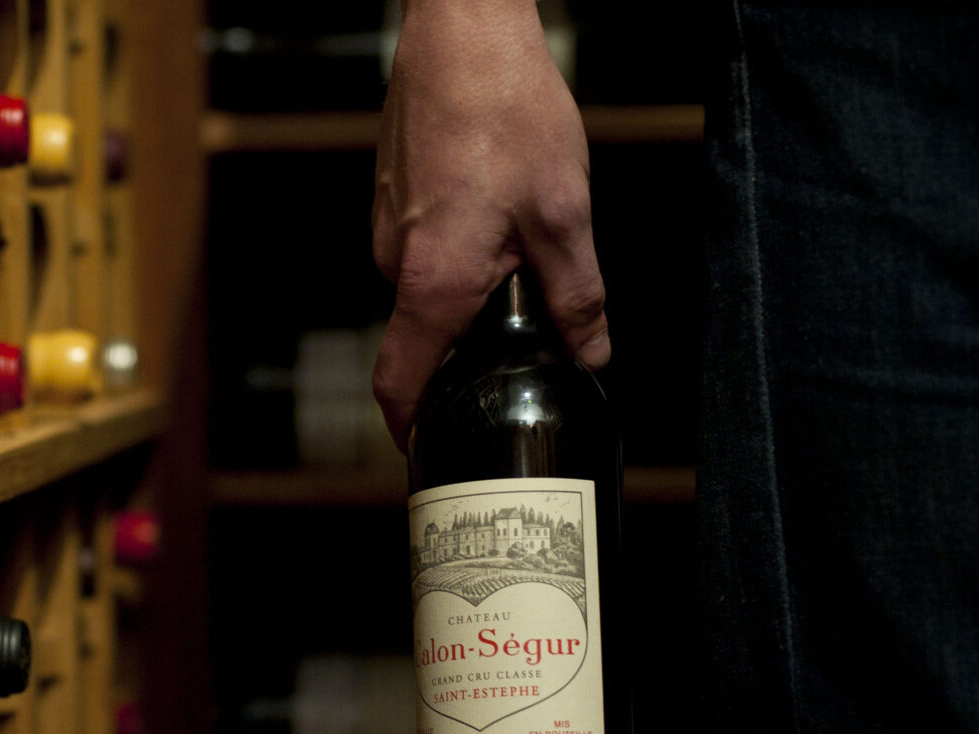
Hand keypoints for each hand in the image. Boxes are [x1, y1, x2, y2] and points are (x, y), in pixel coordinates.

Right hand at [371, 0, 609, 450]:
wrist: (463, 33)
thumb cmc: (505, 111)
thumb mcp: (564, 213)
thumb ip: (577, 294)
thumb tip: (592, 352)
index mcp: (433, 281)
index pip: (401, 383)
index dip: (413, 426)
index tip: (435, 447)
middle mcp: (395, 261)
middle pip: (426, 334)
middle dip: (474, 337)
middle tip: (529, 317)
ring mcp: (386, 227)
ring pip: (430, 285)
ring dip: (473, 281)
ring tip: (522, 238)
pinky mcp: (391, 197)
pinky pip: (424, 245)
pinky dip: (460, 243)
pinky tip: (498, 202)